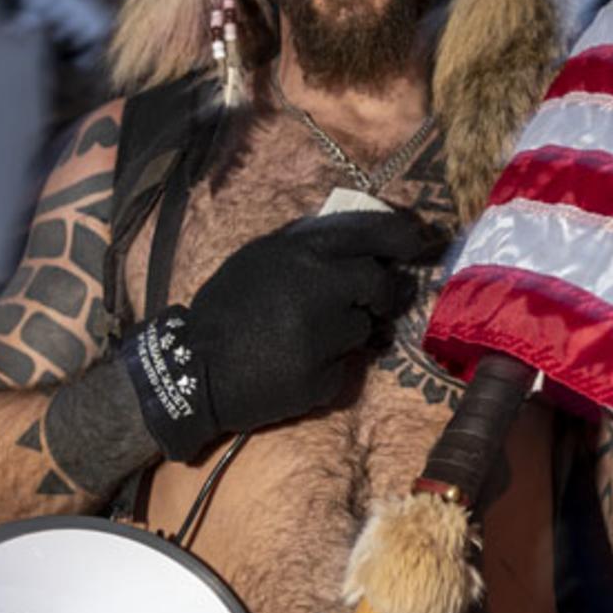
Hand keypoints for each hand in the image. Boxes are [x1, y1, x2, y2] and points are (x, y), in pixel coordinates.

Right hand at [123, 208, 429, 457]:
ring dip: (344, 334)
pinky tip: (293, 368)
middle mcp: (317, 288)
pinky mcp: (319, 379)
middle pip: (378, 285)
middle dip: (381, 294)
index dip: (401, 236)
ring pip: (362, 330)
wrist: (192, 370)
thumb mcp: (262, 258)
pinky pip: (344, 370)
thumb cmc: (228, 308)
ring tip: (300, 338)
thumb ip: (309, 246)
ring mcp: (320, 337)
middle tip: (374, 302)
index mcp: (300, 251)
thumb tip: (363, 239)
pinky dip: (327, 370)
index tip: (420, 241)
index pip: (370, 233)